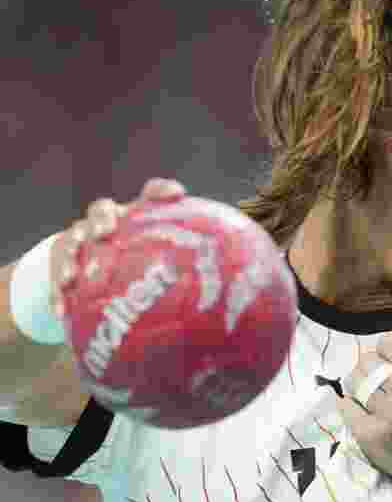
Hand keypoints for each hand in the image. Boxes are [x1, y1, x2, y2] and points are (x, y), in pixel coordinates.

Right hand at [50, 178, 186, 319]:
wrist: (96, 275)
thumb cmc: (141, 269)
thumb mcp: (161, 267)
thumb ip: (185, 272)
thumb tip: (227, 298)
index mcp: (136, 216)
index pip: (150, 194)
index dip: (161, 191)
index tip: (176, 193)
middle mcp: (108, 221)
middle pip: (101, 210)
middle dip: (102, 218)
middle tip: (105, 232)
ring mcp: (80, 238)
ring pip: (71, 239)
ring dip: (71, 255)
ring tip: (72, 276)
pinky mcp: (59, 260)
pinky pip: (54, 273)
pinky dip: (57, 293)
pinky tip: (60, 310)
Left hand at [340, 331, 391, 477]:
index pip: (390, 344)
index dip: (388, 347)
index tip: (391, 356)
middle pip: (369, 361)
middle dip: (372, 362)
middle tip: (378, 372)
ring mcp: (386, 415)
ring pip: (356, 381)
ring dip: (360, 381)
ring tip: (369, 387)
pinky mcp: (369, 434)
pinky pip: (347, 406)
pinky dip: (350, 402)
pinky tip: (361, 405)